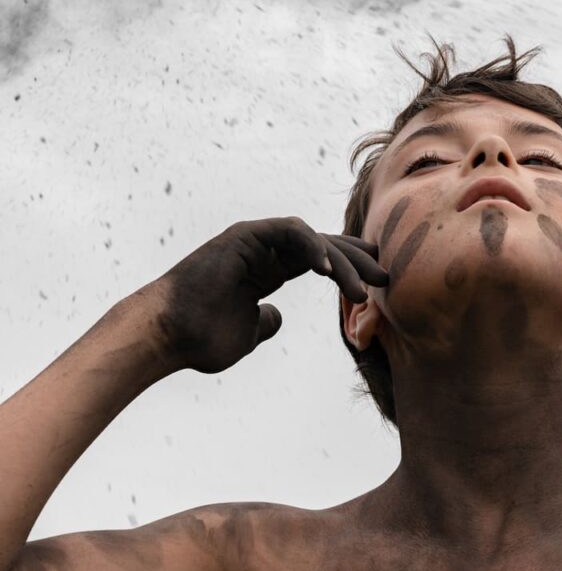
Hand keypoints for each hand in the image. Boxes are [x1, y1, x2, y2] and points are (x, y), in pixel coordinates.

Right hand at [143, 217, 387, 373]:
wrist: (167, 337)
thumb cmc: (200, 339)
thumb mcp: (246, 334)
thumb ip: (264, 322)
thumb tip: (275, 317)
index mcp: (268, 268)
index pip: (319, 258)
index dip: (349, 266)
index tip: (377, 281)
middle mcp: (264, 250)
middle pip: (323, 246)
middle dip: (357, 261)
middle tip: (385, 279)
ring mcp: (254, 240)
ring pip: (313, 238)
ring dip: (342, 261)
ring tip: (361, 289)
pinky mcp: (245, 235)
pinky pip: (289, 231)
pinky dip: (312, 247)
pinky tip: (330, 271)